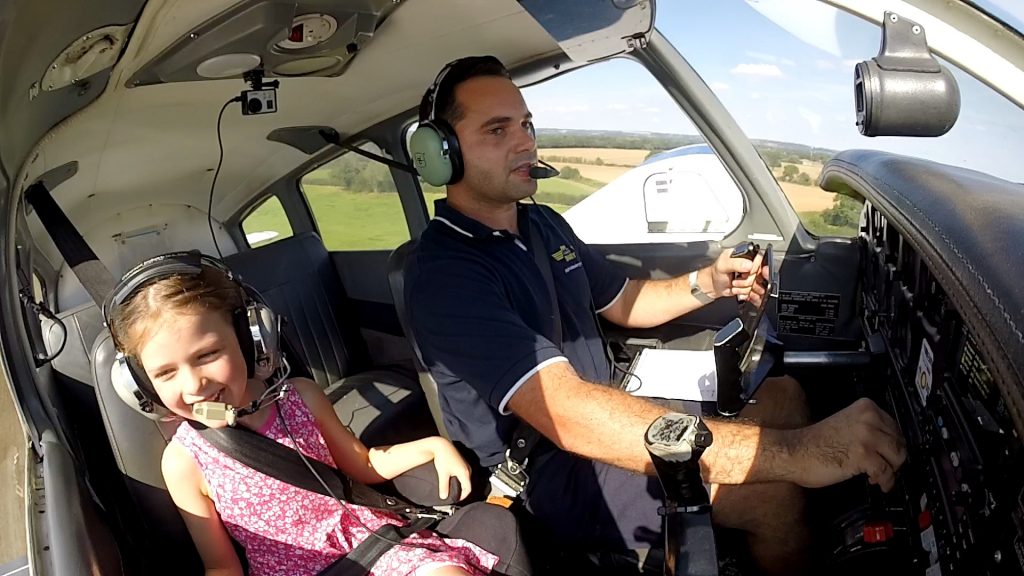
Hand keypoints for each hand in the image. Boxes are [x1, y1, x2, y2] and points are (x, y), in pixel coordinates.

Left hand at [430, 438, 471, 500]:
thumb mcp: (443, 474)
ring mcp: (465, 465)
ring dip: (461, 485)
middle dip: (462, 491)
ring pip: (466, 479)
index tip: (457, 499)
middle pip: (468, 484)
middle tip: (455, 495)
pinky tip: (453, 479)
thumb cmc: (443, 457)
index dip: (462, 496)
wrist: (441, 445)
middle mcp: (467, 469)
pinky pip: (464, 474)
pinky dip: (460, 479)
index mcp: (465, 473)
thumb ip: (444, 487)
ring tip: (453, 488)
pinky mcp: (462, 462)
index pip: (468, 489)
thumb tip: (443, 497)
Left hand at [702, 248, 768, 304]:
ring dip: (744, 288)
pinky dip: (745, 293)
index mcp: (744, 254)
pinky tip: (737, 290)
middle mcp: (750, 264)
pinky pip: (755, 292)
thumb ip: (735, 263)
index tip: (744, 274)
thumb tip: (748, 265)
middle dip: (745, 281)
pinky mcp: (750, 285)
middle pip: (759, 275)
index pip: (759, 260)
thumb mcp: (723, 265)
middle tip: (735, 280)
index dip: (753, 269)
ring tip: (734, 284)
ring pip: (757, 285)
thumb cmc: (715, 273)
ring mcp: (751, 275)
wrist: (713, 285)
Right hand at [788, 398, 906, 491]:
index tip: (888, 455)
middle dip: (894, 459)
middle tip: (885, 468)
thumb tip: (887, 445)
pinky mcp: (864, 456)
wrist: (794, 451)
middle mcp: (869, 418)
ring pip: (898, 457)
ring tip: (879, 476)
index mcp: (866, 407)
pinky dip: (885, 481)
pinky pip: (887, 472)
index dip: (892, 445)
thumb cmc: (814, 442)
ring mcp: (867, 436)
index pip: (895, 427)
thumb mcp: (845, 423)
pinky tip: (876, 483)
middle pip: (900, 442)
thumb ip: (866, 428)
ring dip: (892, 471)